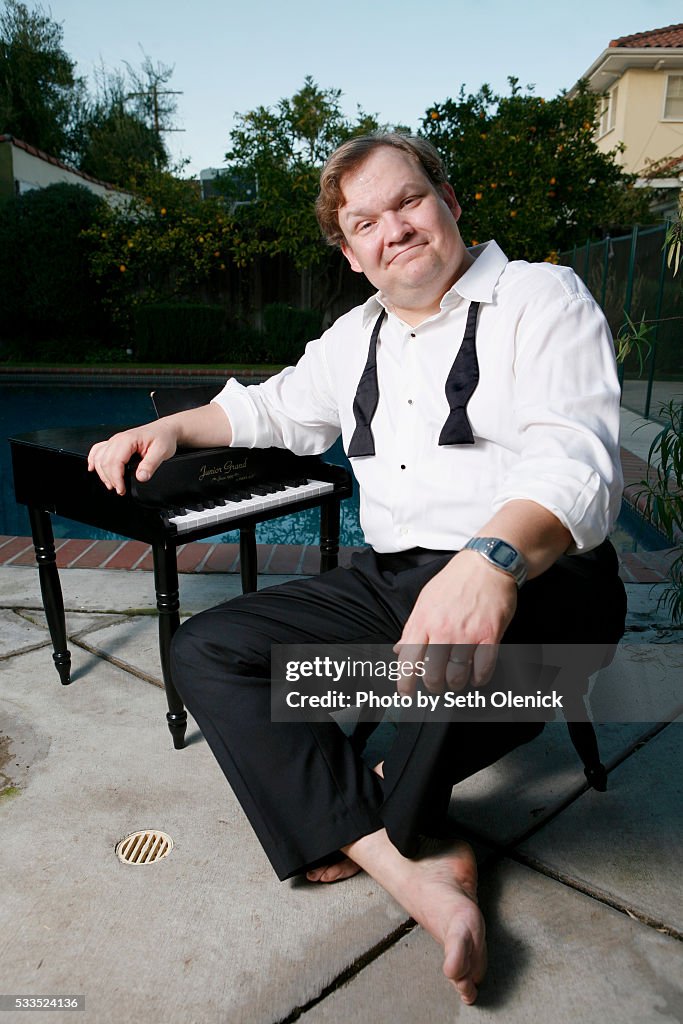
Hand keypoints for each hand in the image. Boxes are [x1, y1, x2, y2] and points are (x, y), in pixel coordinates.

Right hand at [87, 421, 177, 495]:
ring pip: (99, 458)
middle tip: (120, 490)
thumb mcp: (162, 452)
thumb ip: (150, 465)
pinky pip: (98, 450)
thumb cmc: (162, 437)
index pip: (114, 461)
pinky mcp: (114, 444)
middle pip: (104, 461)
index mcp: (128, 440)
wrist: (164, 430)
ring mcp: (115, 441)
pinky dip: (93, 460)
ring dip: (102, 473)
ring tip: (112, 485)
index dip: (116, 478)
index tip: (121, 489)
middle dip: (110, 479)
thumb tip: (141, 477)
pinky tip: (92, 468)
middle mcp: (118, 439)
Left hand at [393, 550, 517, 695]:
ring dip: (456, 684)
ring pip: (457, 675)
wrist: (486, 563)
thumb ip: (412, 627)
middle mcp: (443, 629)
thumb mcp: (426, 599)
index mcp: (424, 621)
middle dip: (434, 686)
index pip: (409, 660)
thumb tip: (401, 649)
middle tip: (436, 686)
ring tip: (456, 681)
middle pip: (433, 673)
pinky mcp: (490, 634)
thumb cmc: (455, 581)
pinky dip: (479, 678)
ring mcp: (467, 633)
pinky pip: (484, 667)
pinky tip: (476, 677)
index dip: (405, 682)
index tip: (406, 693)